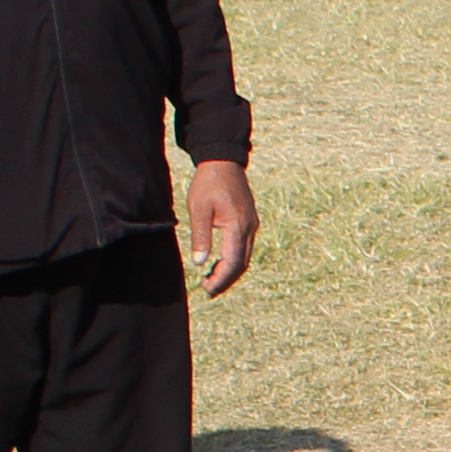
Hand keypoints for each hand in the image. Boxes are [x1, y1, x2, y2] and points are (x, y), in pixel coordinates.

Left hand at [187, 157, 259, 297]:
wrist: (223, 162)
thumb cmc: (208, 183)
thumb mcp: (199, 209)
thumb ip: (200, 236)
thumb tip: (199, 262)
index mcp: (237, 226)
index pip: (232, 262)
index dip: (220, 279)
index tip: (207, 289)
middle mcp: (249, 228)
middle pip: (241, 264)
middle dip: (225, 280)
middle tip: (208, 290)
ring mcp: (252, 225)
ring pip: (244, 257)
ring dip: (229, 271)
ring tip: (212, 279)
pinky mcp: (249, 221)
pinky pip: (244, 247)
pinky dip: (233, 259)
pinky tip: (219, 261)